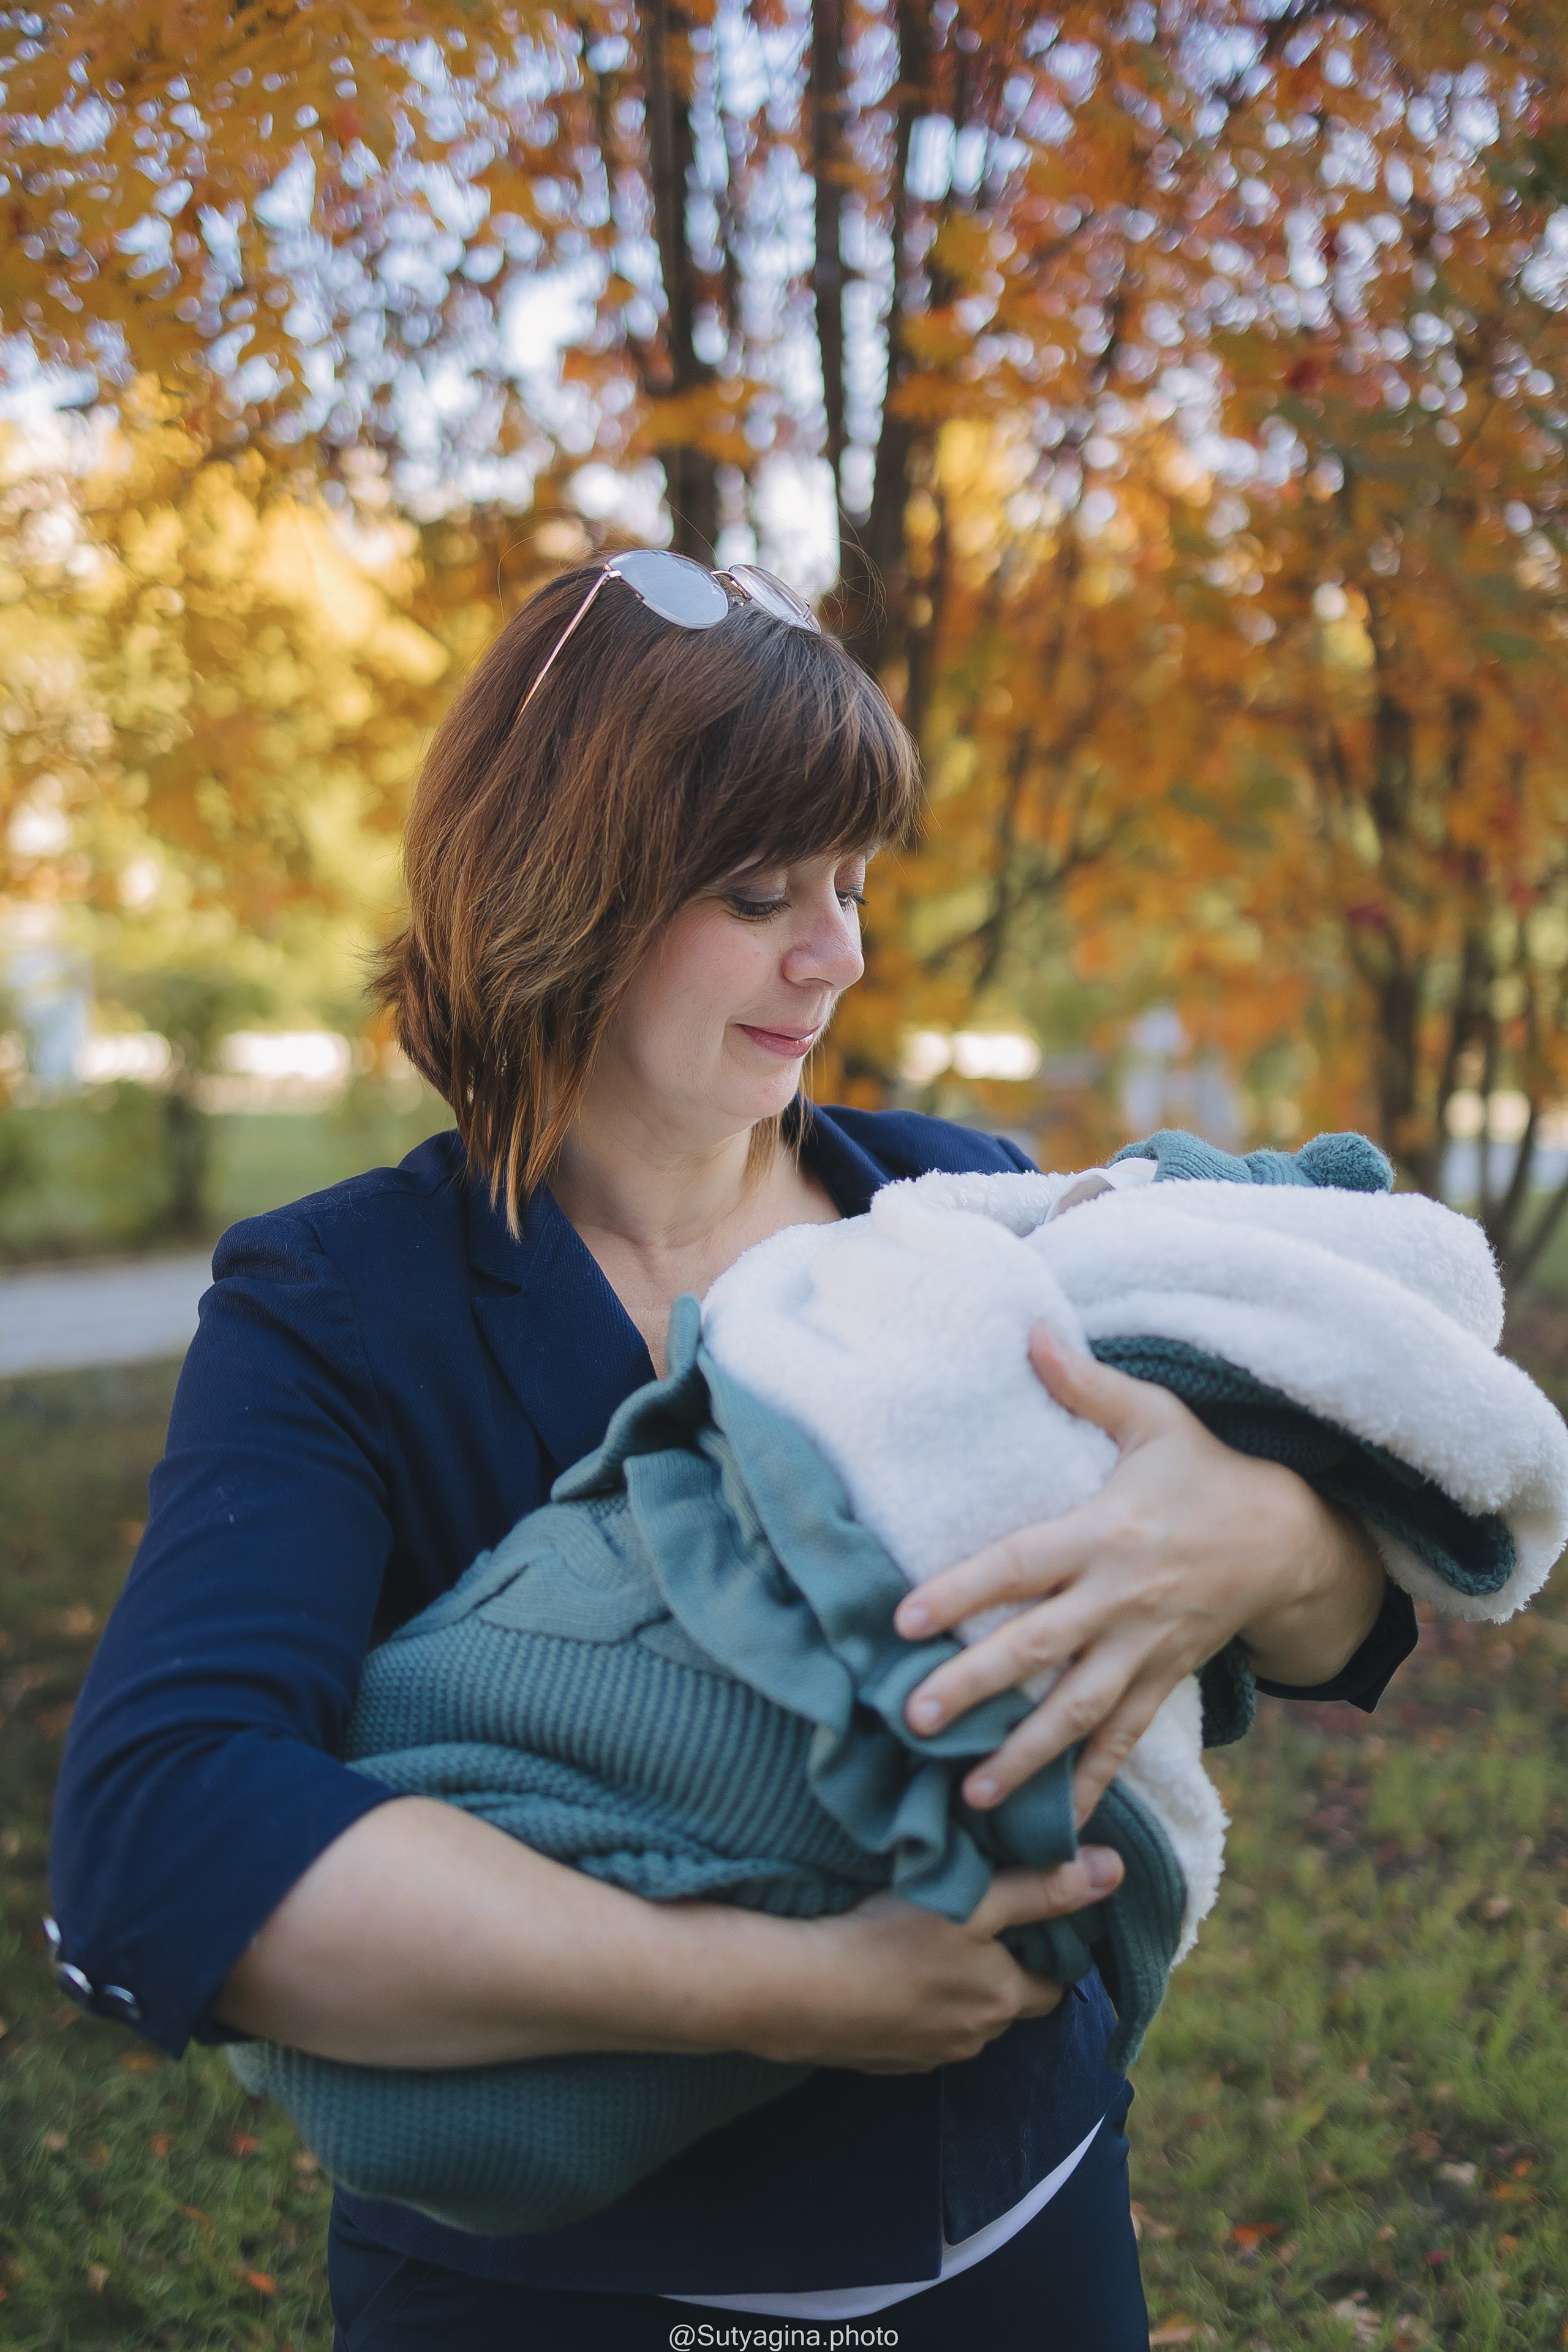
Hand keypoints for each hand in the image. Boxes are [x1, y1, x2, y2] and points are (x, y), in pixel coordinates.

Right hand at [754, 1850, 1124, 2072]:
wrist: (801, 1990)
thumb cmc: (890, 1938)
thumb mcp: (974, 1900)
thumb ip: (1042, 1887)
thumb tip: (1116, 1870)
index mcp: (1003, 2000)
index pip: (1055, 1981)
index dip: (1050, 1948)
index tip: (1034, 1915)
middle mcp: (974, 2037)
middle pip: (1009, 2002)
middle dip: (1006, 1970)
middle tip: (984, 1923)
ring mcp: (927, 2055)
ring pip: (963, 2018)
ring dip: (957, 1989)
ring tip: (932, 1943)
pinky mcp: (885, 2061)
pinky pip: (918, 2033)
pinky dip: (916, 2007)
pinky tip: (891, 1972)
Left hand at [892, 1329, 1387, 1825]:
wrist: (1291, 1539)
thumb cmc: (1206, 1470)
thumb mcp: (1154, 1417)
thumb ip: (1084, 1384)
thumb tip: (1028, 1331)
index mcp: (1106, 1531)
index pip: (1022, 1564)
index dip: (964, 1590)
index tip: (905, 1618)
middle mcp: (1122, 1597)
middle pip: (1038, 1647)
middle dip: (976, 1686)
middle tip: (914, 1718)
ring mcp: (1146, 1647)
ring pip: (1078, 1711)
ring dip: (1026, 1755)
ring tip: (971, 1793)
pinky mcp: (1165, 1679)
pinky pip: (1125, 1739)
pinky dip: (1092, 1783)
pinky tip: (1056, 1826)